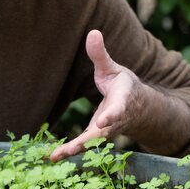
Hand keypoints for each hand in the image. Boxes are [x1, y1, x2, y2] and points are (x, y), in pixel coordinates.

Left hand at [49, 30, 144, 161]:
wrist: (138, 109)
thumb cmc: (123, 85)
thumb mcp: (113, 69)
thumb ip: (101, 54)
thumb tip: (92, 31)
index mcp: (122, 101)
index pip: (117, 110)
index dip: (111, 117)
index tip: (102, 122)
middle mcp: (114, 121)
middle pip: (101, 134)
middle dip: (86, 141)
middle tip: (71, 149)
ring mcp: (105, 133)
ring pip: (90, 144)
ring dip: (74, 150)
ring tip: (55, 156)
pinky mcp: (95, 138)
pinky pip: (83, 146)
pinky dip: (68, 151)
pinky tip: (51, 156)